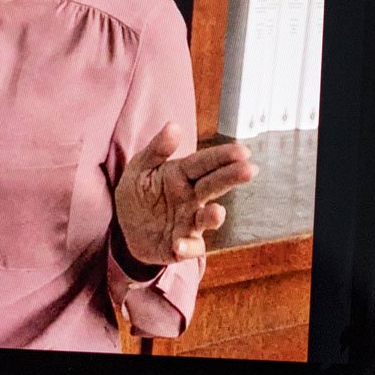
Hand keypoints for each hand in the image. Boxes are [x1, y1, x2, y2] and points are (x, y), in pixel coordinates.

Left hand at [114, 124, 256, 268]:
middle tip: (249, 169)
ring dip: (213, 217)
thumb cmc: (138, 192)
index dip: (222, 156)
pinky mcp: (182, 245)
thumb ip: (156, 149)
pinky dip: (188, 247)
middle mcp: (192, 198)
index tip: (243, 151)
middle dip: (231, 178)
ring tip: (217, 212)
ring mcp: (189, 222)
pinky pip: (189, 248)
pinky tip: (180, 244)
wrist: (125, 227)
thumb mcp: (139, 168)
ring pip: (206, 219)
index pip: (204, 163)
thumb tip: (173, 126)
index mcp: (182, 175)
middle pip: (213, 186)